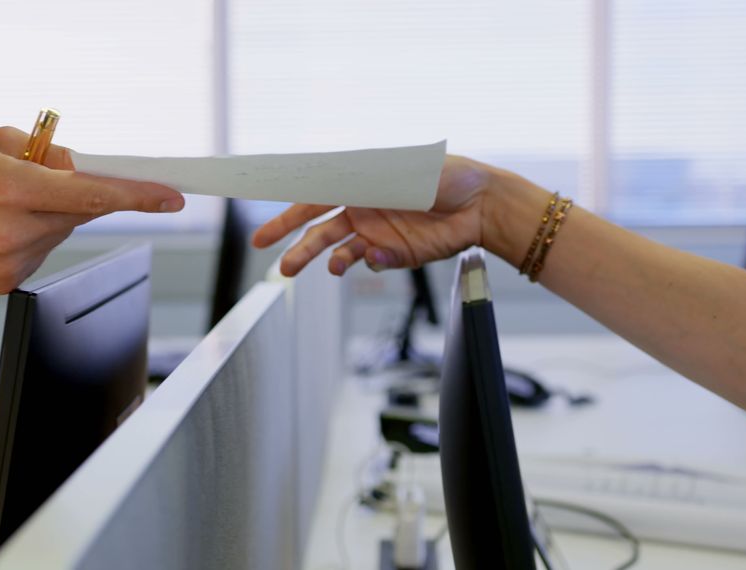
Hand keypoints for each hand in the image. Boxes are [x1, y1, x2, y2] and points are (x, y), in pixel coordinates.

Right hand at [0, 126, 184, 316]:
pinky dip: (30, 237)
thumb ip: (45, 153)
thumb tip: (84, 171)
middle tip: (37, 181)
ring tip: (0, 208)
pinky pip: (41, 253)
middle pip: (78, 212)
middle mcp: (10, 229)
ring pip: (60, 233)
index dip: (137, 197)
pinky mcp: (5, 284)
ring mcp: (8, 262)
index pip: (90, 195)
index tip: (172, 197)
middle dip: (73, 194)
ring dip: (47, 216)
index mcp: (9, 187)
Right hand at [253, 155, 504, 276]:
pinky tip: (378, 255)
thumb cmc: (442, 176)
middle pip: (319, 231)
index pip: (313, 199)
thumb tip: (320, 186)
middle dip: (296, 247)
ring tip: (323, 269)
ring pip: (340, 252)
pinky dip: (371, 261)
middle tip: (279, 266)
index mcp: (357, 184)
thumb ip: (357, 181)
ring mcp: (378, 233)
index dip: (285, 215)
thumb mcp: (396, 171)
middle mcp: (362, 209)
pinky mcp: (397, 254)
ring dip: (326, 261)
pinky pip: (373, 262)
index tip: (263, 234)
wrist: (482, 204)